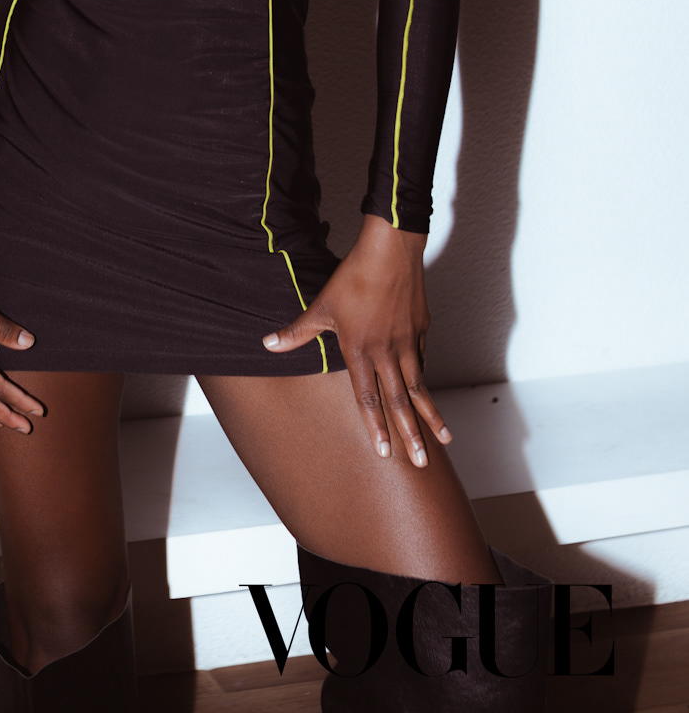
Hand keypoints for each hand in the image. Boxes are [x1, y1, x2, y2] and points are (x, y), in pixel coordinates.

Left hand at [262, 216, 451, 467]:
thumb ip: (297, 332)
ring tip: (444, 439)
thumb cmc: (354, 277)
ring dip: (430, 414)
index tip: (385, 452)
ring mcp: (408, 342)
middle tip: (422, 462)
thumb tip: (268, 344)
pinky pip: (423, 361)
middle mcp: (387, 352)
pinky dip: (425, 380)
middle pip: (400, 400)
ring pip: (420, 386)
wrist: (390, 250)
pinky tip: (428, 393)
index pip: (368, 398)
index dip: (376, 427)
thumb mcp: (321, 306)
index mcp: (360, 350)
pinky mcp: (422, 330)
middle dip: (411, 434)